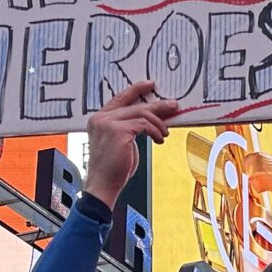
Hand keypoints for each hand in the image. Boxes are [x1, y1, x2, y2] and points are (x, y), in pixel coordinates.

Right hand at [83, 80, 179, 208]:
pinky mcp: (118, 131)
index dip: (136, 90)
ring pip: (142, 114)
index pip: (120, 98)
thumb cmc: (111, 169)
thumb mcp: (120, 142)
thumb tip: (151, 119)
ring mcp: (108, 124)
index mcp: (99, 119)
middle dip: (157, 105)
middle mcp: (101, 118)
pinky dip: (155, 131)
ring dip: (158, 124)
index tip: (150, 85)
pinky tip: (159, 139)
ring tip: (164, 134)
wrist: (103, 185)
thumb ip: (129, 128)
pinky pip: (144, 125)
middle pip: (135, 105)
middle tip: (172, 105)